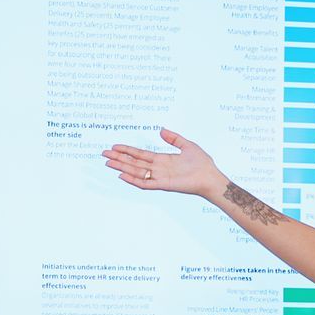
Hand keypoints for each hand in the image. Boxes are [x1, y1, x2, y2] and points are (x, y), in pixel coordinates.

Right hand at [102, 128, 222, 196]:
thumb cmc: (202, 163)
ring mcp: (160, 177)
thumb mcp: (187, 145)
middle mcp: (159, 169)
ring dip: (122, 167)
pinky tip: (122, 174)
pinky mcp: (164, 185)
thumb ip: (174, 138)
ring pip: (136, 172)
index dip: (127, 150)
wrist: (210, 177)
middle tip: (104, 153)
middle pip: (134, 163)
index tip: (115, 146)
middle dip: (119, 158)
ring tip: (108, 162)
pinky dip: (133, 180)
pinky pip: (145, 183)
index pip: (140, 154)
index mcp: (163, 160)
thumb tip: (161, 129)